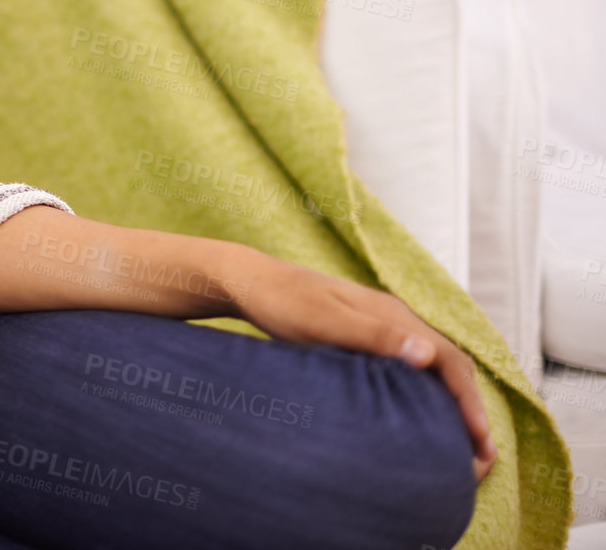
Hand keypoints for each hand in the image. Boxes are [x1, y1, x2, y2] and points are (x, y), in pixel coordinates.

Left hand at [237, 252, 495, 481]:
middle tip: (482, 452)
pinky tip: (420, 411)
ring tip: (461, 439)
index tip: (480, 439)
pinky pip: (412, 361)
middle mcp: (395, 315)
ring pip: (433, 361)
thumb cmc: (282, 302)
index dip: (469, 400)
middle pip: (449, 361)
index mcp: (392, 313)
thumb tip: (427, 356)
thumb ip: (373, 336)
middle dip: (470, 404)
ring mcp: (381, 321)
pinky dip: (429, 388)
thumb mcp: (323, 322)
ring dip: (453, 398)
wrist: (250, 280)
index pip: (448, 359)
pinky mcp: (365, 330)